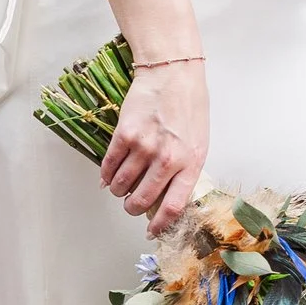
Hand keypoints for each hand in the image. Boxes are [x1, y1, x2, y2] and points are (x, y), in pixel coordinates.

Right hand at [101, 59, 209, 233]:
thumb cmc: (190, 107)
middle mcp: (168, 159)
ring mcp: (145, 147)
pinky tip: (109, 175)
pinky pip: (109, 167)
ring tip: (121, 186)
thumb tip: (165, 197)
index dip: (159, 224)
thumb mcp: (198, 142)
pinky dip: (106, 176)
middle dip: (132, 208)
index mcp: (191, 163)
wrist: (173, 73)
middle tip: (131, 204)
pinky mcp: (125, 135)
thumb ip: (185, 170)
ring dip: (117, 191)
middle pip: (142, 200)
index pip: (173, 207)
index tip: (151, 231)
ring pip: (121, 186)